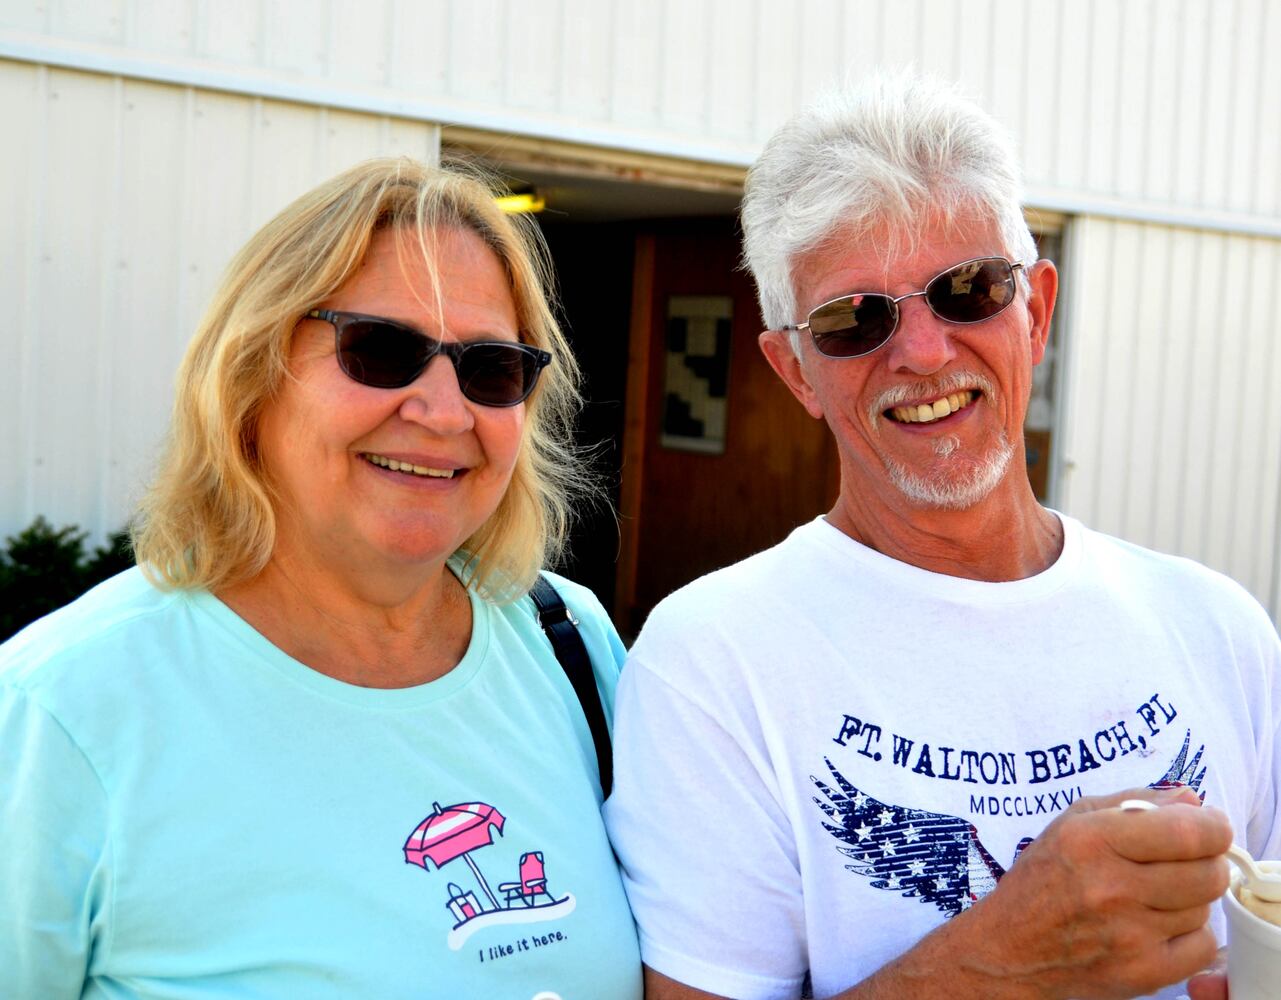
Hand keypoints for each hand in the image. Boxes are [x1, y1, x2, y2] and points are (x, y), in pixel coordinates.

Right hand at [952, 785, 1232, 998]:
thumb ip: (1132, 802)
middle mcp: (1110, 887)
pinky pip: (1202, 947)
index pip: (1187, 832)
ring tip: (1155, 894)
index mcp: (1091, 840)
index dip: (1213, 826)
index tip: (1210, 825)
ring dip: (1190, 898)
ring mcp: (1129, 935)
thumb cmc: (1041, 880)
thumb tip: (1193, 801)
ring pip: (1204, 909)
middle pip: (1207, 873)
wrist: (1010, 952)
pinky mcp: (1142, 974)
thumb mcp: (1072, 823)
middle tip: (1187, 859)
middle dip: (1206, 860)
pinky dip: (1189, 934)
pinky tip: (1159, 925)